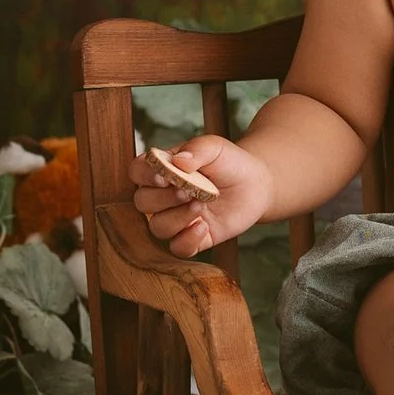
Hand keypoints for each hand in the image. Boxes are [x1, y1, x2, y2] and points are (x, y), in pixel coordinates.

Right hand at [128, 134, 272, 256]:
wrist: (256, 183)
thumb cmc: (230, 162)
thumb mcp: (215, 147)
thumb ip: (196, 148)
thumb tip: (179, 161)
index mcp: (163, 170)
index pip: (137, 172)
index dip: (145, 176)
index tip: (165, 176)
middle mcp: (164, 196)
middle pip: (142, 202)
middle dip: (162, 198)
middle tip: (187, 191)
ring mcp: (177, 218)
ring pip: (157, 227)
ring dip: (176, 218)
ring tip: (200, 205)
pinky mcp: (194, 238)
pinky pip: (177, 248)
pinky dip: (187, 240)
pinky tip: (203, 226)